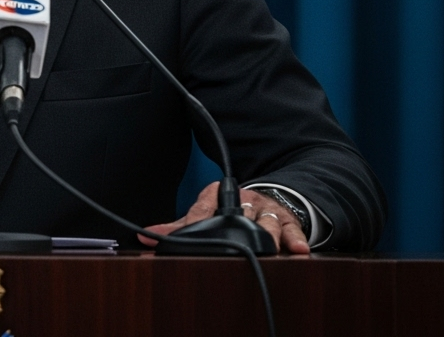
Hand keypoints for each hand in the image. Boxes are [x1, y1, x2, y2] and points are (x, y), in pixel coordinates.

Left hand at [138, 181, 310, 253]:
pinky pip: (291, 229)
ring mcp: (264, 209)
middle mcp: (241, 198)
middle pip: (237, 216)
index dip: (195, 225)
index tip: (189, 235)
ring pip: (266, 223)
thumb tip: (147, 238)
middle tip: (235, 242)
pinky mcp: (286, 219)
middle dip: (237, 229)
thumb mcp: (203, 214)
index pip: (203, 210)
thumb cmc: (229, 210)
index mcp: (217, 194)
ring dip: (266, 236)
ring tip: (267, 247)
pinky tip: (297, 250)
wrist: (265, 198)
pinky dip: (295, 239)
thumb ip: (177, 228)